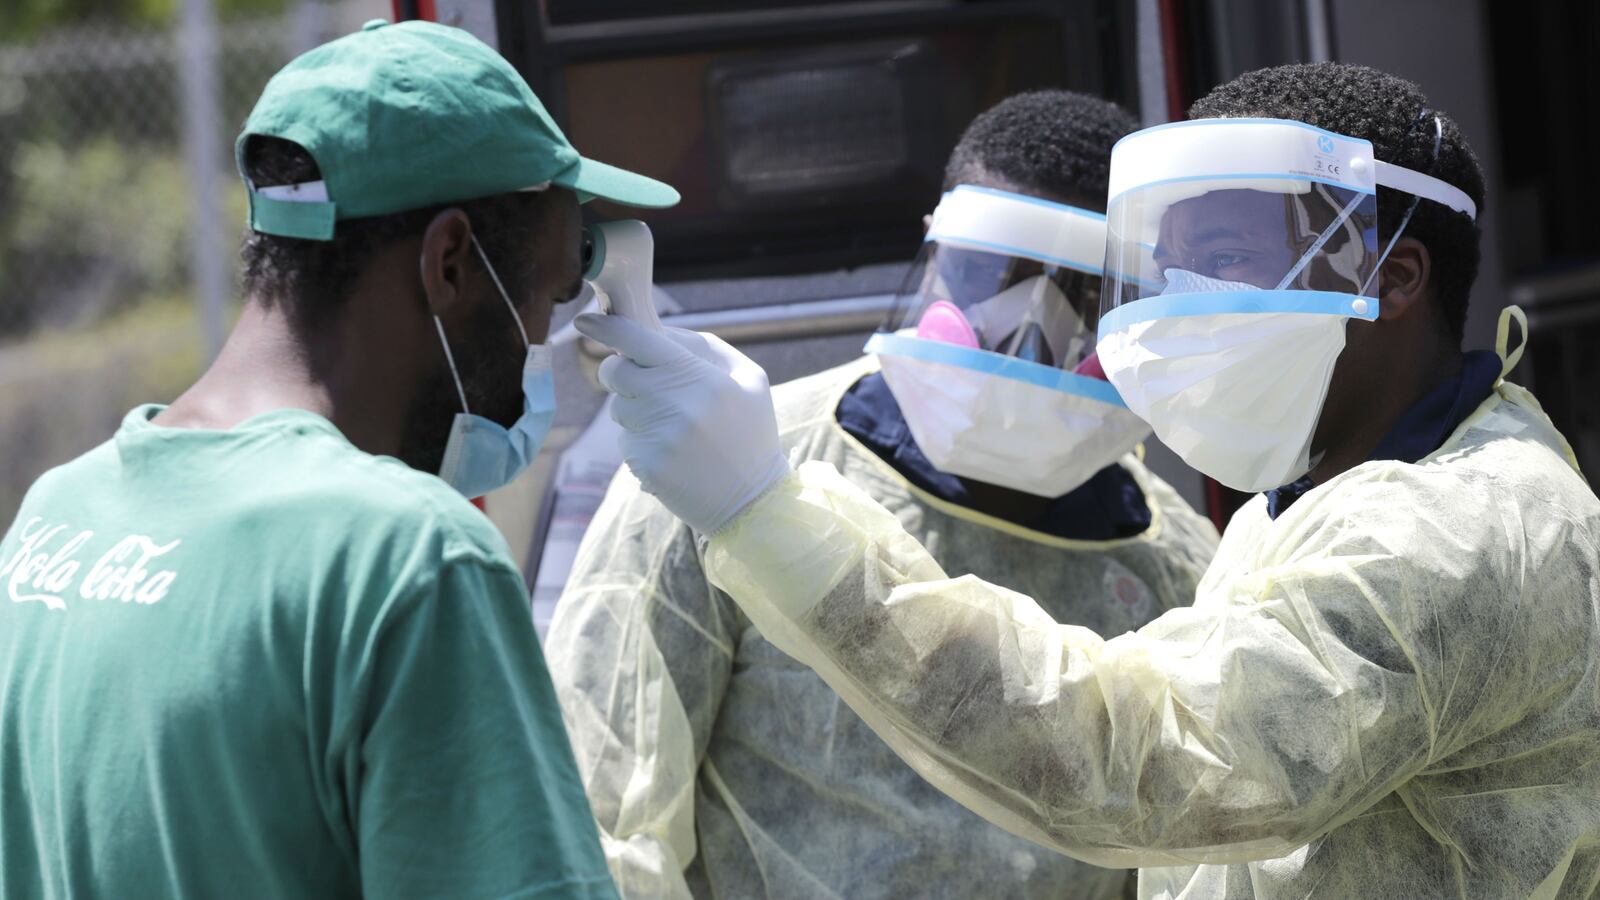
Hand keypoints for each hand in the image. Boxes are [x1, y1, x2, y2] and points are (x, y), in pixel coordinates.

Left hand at [574, 314, 791, 533]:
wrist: (752, 499)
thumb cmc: (749, 431)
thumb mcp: (747, 379)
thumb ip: (703, 346)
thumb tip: (654, 329)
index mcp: (700, 376)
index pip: (638, 341)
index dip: (607, 327)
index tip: (585, 320)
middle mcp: (675, 403)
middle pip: (615, 372)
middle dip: (620, 372)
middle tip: (644, 384)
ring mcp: (657, 436)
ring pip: (618, 407)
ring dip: (636, 411)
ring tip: (674, 428)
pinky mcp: (645, 463)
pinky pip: (625, 439)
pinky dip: (642, 442)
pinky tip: (672, 454)